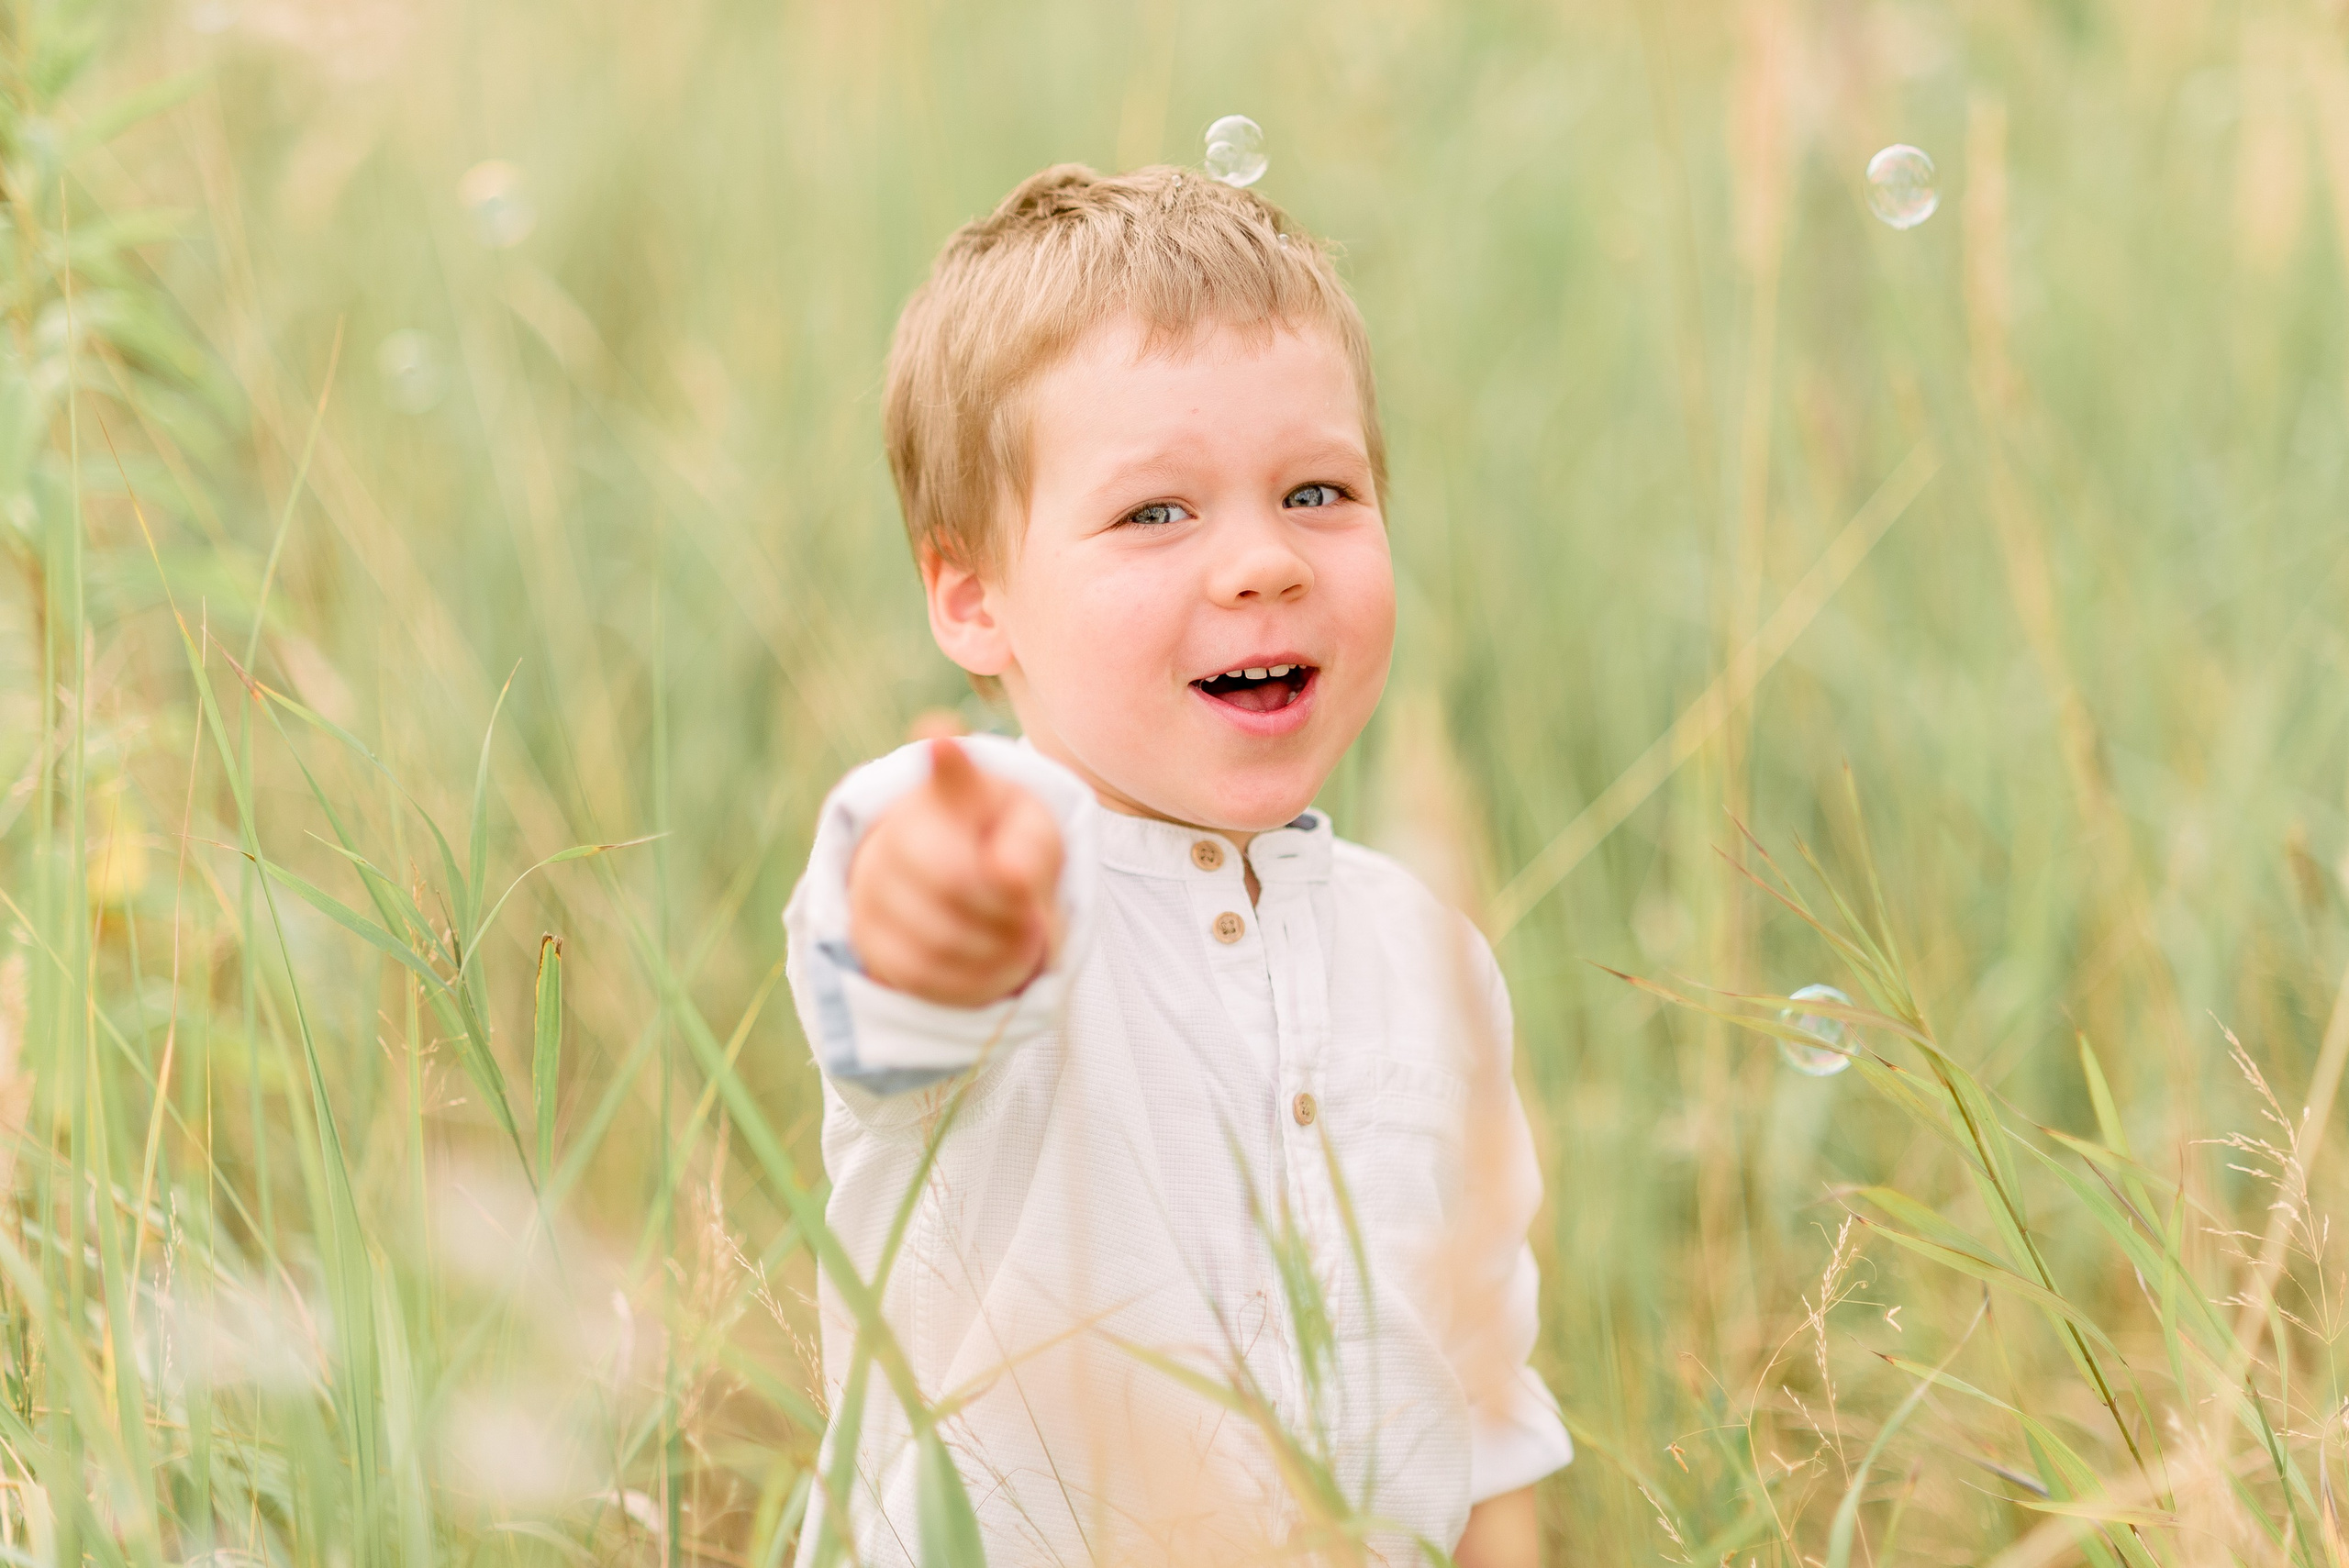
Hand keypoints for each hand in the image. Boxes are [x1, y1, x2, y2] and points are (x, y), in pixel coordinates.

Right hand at [848, 739, 1064, 1007]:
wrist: (964, 880)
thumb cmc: (1008, 849)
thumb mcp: (1035, 836)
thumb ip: (1031, 848)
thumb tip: (1005, 872)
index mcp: (946, 794)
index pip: (947, 778)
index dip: (946, 761)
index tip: (945, 737)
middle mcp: (893, 833)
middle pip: (953, 883)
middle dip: (1006, 909)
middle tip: (1035, 914)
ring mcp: (870, 887)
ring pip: (938, 939)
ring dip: (997, 950)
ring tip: (1025, 937)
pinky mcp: (867, 940)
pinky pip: (922, 976)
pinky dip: (974, 979)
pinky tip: (998, 962)